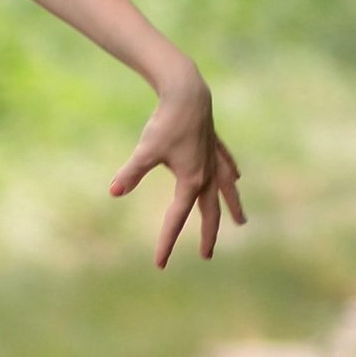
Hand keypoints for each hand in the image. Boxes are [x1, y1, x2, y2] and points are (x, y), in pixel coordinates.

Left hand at [108, 69, 245, 267]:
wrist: (186, 93)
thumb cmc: (165, 122)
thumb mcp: (145, 150)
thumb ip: (131, 173)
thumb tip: (114, 192)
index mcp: (191, 181)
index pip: (176, 218)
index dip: (167, 241)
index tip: (159, 263)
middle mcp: (207, 174)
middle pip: (209, 211)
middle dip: (207, 234)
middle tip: (206, 255)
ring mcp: (213, 159)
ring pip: (225, 189)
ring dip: (232, 206)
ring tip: (241, 221)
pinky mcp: (213, 144)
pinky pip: (225, 165)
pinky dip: (230, 174)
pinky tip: (236, 177)